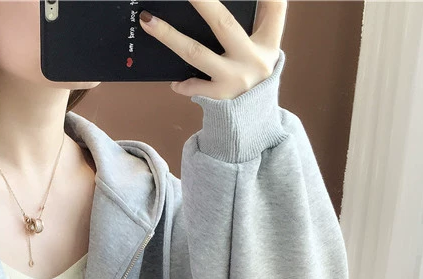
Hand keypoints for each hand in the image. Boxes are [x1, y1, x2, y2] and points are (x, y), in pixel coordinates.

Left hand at [138, 0, 286, 99]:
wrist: (251, 123)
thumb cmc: (252, 79)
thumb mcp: (263, 53)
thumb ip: (255, 27)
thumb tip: (220, 6)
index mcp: (268, 42)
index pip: (273, 8)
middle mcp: (254, 59)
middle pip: (223, 23)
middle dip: (202, 3)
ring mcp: (235, 79)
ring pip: (196, 52)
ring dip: (169, 36)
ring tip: (149, 21)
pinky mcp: (219, 97)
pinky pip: (193, 86)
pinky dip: (182, 83)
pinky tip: (174, 82)